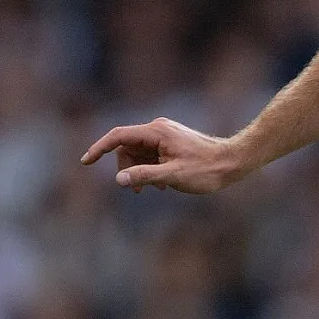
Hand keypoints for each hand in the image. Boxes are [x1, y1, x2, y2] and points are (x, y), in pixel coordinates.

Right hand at [80, 117, 239, 193]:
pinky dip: (149, 169)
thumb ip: (145, 176)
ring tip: (154, 189)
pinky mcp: (171, 143)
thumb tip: (119, 179)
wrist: (233, 162)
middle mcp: (158, 129)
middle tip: (138, 190)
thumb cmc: (206, 169)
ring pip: (137, 153)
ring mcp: (165, 135)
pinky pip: (149, 155)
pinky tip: (162, 185)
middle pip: (126, 147)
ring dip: (139, 171)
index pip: (119, 135)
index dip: (99, 148)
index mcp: (157, 132)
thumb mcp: (173, 176)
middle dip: (126, 168)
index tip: (85, 162)